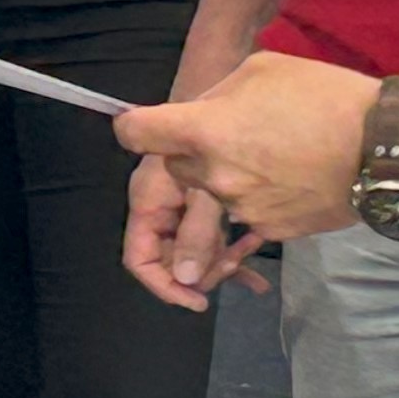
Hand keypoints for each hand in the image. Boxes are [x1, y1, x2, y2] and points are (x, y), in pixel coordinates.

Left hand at [114, 52, 374, 245]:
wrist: (387, 150)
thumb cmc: (327, 99)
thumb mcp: (263, 70)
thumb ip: (217, 93)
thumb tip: (197, 113)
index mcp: (205, 130)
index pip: (133, 133)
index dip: (136, 126)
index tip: (148, 125)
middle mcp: (214, 176)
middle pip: (174, 167)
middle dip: (192, 152)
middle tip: (235, 134)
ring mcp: (241, 209)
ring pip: (211, 192)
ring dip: (228, 176)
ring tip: (275, 154)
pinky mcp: (269, 231)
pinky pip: (245, 213)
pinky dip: (259, 197)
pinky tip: (292, 177)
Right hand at [122, 148, 270, 313]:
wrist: (228, 98)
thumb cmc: (211, 139)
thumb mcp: (206, 189)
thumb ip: (197, 234)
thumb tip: (189, 281)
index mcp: (150, 204)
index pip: (140, 258)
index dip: (163, 285)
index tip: (197, 300)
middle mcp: (164, 209)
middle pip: (171, 259)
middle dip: (200, 271)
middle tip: (234, 267)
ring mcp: (186, 207)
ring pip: (196, 250)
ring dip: (222, 260)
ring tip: (251, 253)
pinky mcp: (208, 201)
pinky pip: (215, 235)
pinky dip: (235, 250)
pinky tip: (258, 261)